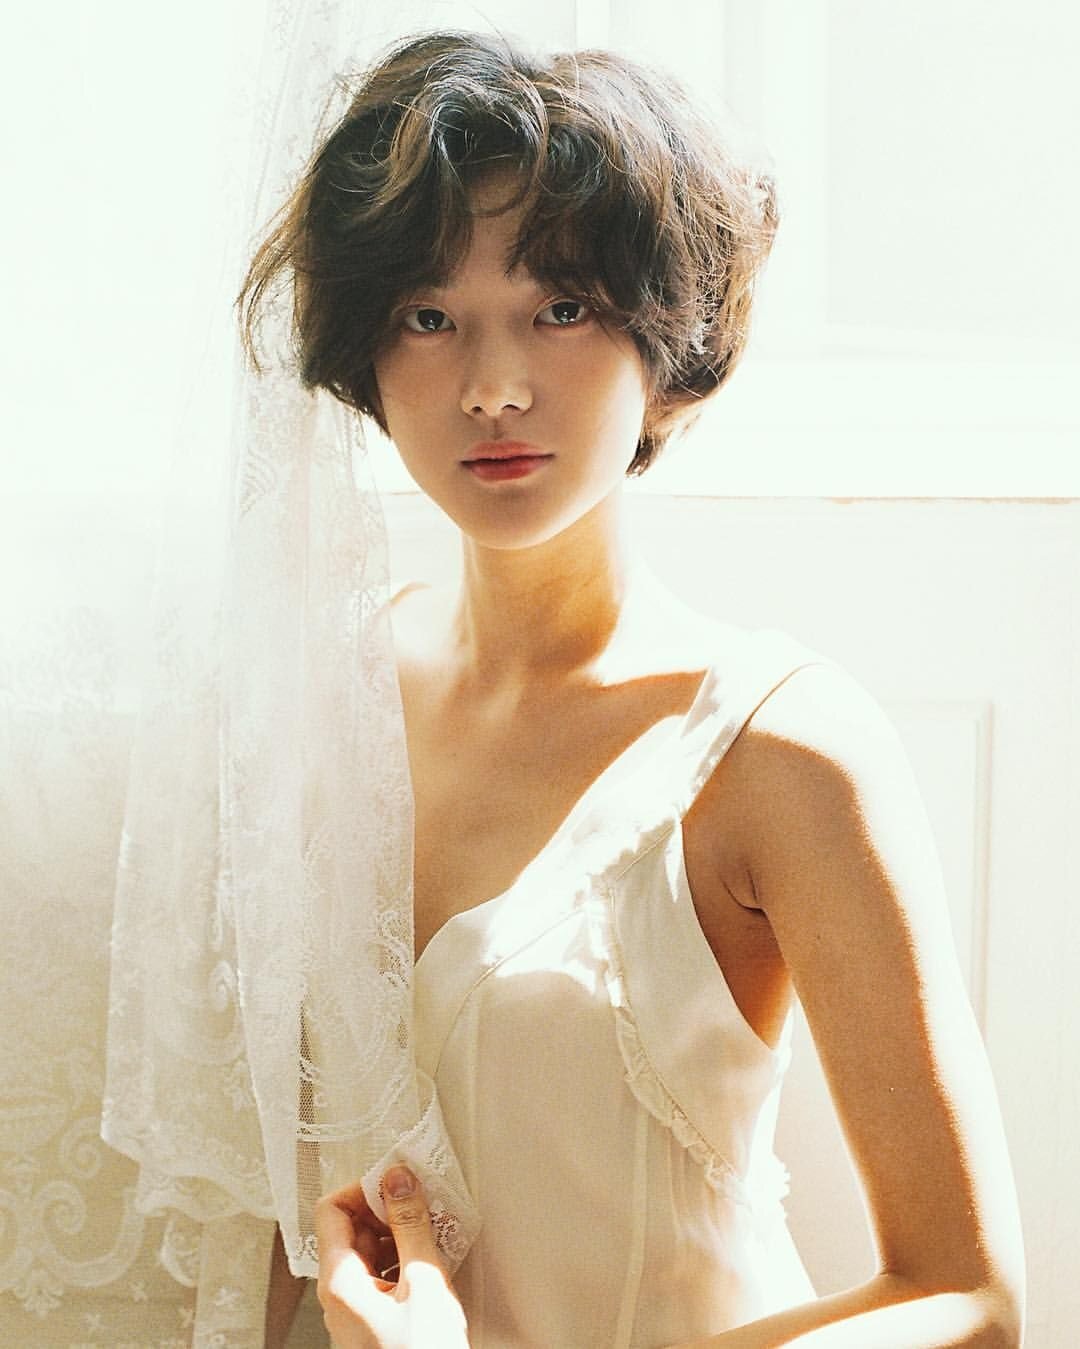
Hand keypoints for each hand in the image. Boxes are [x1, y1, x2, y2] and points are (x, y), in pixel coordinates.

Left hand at [316, 1166, 468, 1348]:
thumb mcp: (425, 1283)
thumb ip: (411, 1226)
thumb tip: (398, 1179)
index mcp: (339, 1281)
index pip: (332, 1208)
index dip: (365, 1188)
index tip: (399, 1181)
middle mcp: (338, 1294)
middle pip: (351, 1228)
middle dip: (388, 1209)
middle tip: (425, 1202)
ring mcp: (353, 1310)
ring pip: (369, 1251)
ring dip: (400, 1233)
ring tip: (436, 1230)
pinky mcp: (371, 1322)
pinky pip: (380, 1275)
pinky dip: (404, 1258)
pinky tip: (433, 1260)